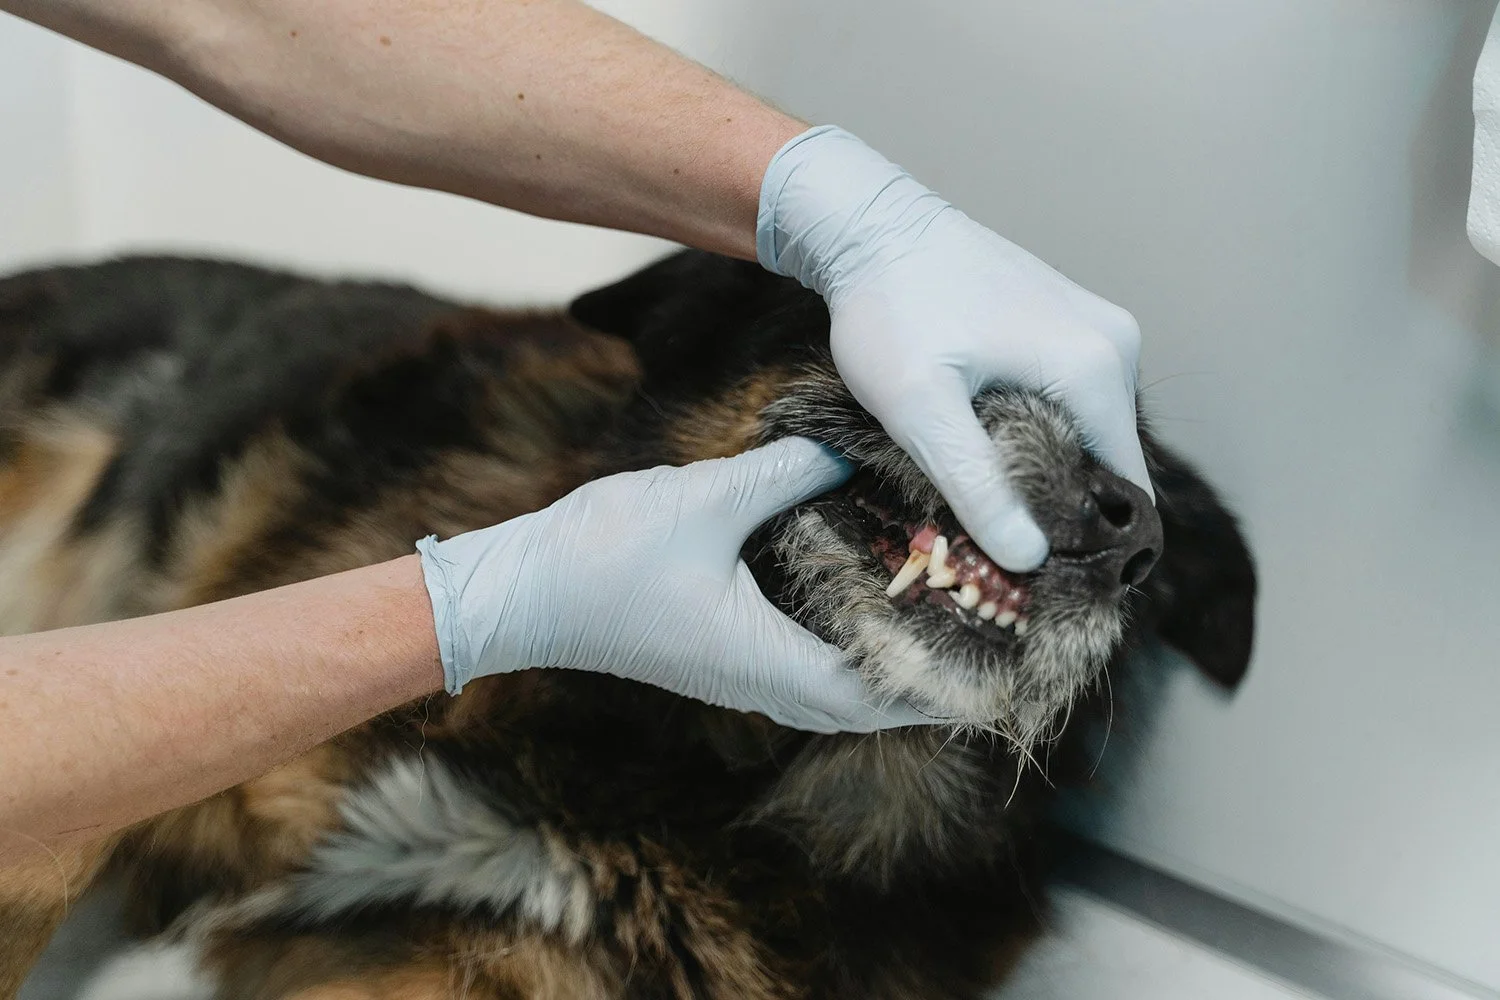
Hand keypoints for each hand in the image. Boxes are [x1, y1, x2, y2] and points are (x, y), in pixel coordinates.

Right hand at [416, 437, 930, 731]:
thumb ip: (787, 472)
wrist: (523, 591)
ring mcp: (734, 676)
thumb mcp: (709, 500)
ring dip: (881, 666)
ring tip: (930, 622)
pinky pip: (799, 670)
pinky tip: (852, 605)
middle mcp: (758, 683)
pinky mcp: (716, 658)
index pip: (878, 695)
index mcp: (766, 661)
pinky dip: (839, 650)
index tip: (995, 660)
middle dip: (923, 679)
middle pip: (862, 702)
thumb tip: (852, 447)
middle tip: (977, 636)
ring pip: (829, 690)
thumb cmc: (608, 555)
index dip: (941, 685)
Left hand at [758, 126, 1151, 572]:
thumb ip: (977, 484)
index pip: (1126, 485)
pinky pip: (1074, 396)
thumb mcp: (921, 410)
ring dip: (1049, 465)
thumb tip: (1030, 558)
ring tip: (987, 493)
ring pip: (1090, 429)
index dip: (1087, 536)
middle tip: (998, 538)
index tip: (1038, 569)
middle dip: (1062, 504)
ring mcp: (1096, 326)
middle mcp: (1115, 344)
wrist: (869, 225)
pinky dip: (1042, 428)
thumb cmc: (889, 310)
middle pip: (1110, 459)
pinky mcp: (1070, 319)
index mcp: (1095, 367)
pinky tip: (989, 443)